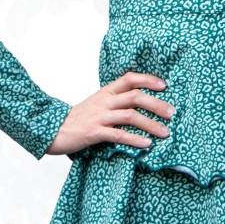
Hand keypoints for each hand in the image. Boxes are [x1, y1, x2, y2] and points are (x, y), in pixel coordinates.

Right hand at [45, 72, 174, 156]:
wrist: (52, 130)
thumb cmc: (77, 119)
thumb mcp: (96, 104)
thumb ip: (114, 102)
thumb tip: (139, 105)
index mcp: (105, 92)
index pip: (129, 78)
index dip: (148, 79)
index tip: (164, 86)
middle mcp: (104, 101)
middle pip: (135, 97)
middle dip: (157, 104)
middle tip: (172, 113)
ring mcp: (99, 116)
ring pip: (130, 116)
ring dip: (151, 124)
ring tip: (165, 133)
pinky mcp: (94, 133)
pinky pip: (118, 135)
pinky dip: (134, 140)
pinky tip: (146, 145)